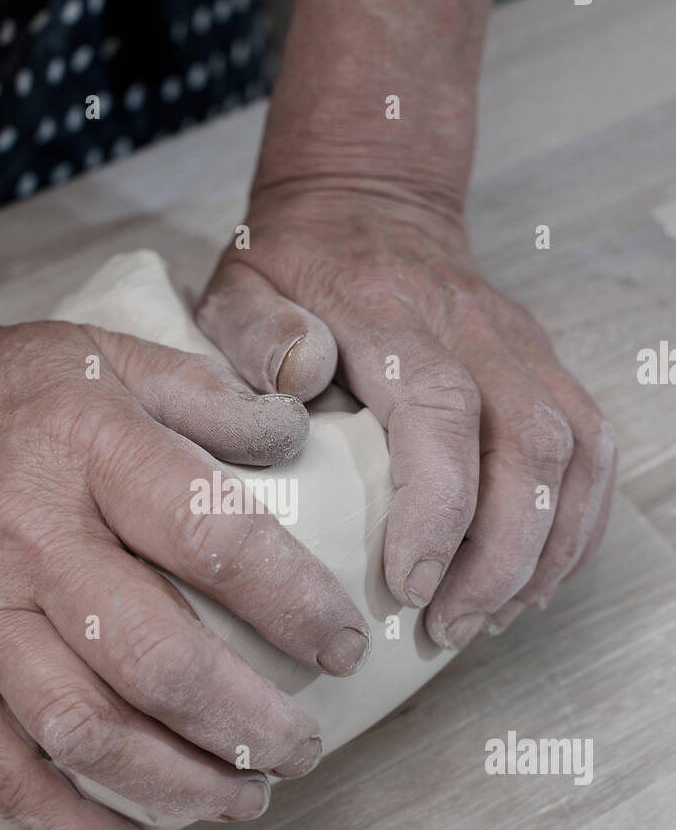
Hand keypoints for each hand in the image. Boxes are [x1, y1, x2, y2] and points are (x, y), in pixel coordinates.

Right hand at [0, 300, 369, 829]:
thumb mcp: (107, 353)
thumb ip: (209, 392)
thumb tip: (300, 434)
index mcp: (89, 449)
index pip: (211, 536)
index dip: (293, 603)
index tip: (344, 648)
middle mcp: (30, 538)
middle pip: (153, 659)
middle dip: (246, 725)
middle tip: (304, 751)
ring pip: (80, 729)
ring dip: (175, 785)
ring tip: (244, 801)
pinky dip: (66, 825)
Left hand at [198, 185, 615, 647]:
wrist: (366, 200)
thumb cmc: (293, 263)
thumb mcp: (240, 284)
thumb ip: (256, 334)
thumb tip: (301, 380)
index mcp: (396, 320)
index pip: (443, 412)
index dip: (439, 507)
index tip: (410, 585)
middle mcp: (477, 333)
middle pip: (531, 448)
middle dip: (501, 558)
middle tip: (448, 629)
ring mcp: (522, 348)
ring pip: (576, 454)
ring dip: (545, 550)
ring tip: (490, 618)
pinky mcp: (544, 367)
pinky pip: (590, 450)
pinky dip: (574, 525)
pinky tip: (531, 580)